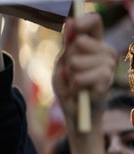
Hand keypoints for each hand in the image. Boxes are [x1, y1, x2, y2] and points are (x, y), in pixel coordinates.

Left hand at [52, 14, 116, 129]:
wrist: (77, 114)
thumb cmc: (68, 88)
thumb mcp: (61, 65)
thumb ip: (66, 45)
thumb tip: (70, 22)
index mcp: (95, 44)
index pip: (94, 21)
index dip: (82, 21)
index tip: (72, 25)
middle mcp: (106, 51)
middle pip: (78, 41)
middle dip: (67, 59)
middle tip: (71, 73)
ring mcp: (109, 65)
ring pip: (75, 62)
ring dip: (69, 76)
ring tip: (75, 84)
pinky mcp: (106, 80)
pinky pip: (79, 78)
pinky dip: (73, 87)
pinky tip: (79, 92)